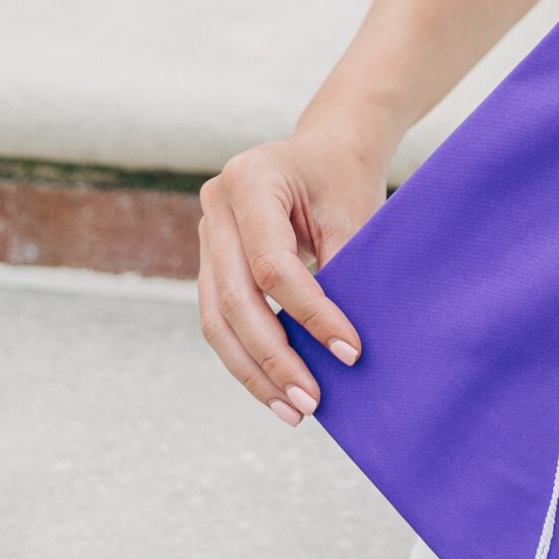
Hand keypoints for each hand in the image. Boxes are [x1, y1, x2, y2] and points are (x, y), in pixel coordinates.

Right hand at [197, 120, 387, 427]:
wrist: (329, 147)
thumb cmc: (345, 174)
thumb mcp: (352, 210)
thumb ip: (343, 268)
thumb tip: (340, 349)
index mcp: (251, 179)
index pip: (273, 265)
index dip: (310, 314)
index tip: (350, 351)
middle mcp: (216, 205)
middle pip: (233, 299)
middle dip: (273, 358)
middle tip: (311, 402)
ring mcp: (206, 234)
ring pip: (216, 319)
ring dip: (254, 371)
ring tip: (294, 411)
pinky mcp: (211, 261)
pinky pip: (220, 319)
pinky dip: (247, 357)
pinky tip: (276, 389)